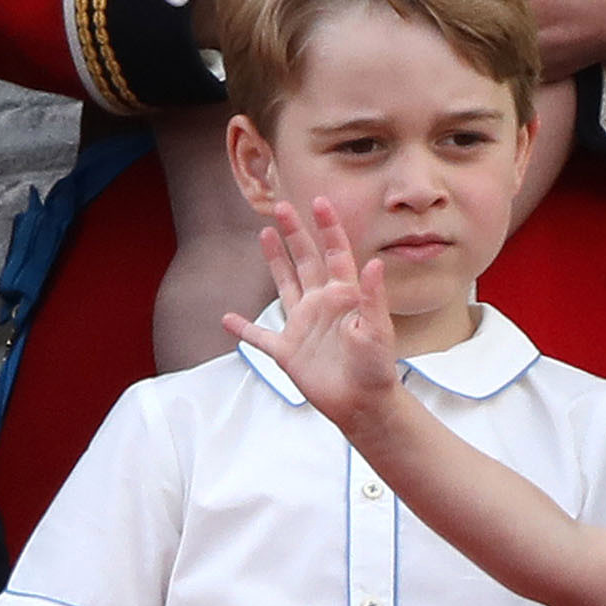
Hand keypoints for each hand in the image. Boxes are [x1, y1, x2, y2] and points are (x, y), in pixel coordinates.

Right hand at [226, 198, 405, 432]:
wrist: (363, 403)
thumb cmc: (376, 367)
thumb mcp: (377, 330)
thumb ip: (372, 298)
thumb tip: (375, 265)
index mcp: (344, 294)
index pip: (335, 253)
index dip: (328, 227)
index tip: (319, 202)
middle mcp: (321, 303)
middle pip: (305, 260)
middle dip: (294, 233)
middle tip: (280, 206)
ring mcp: (303, 325)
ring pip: (284, 285)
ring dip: (275, 261)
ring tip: (264, 234)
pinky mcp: (288, 351)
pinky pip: (260, 337)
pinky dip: (243, 329)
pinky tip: (228, 319)